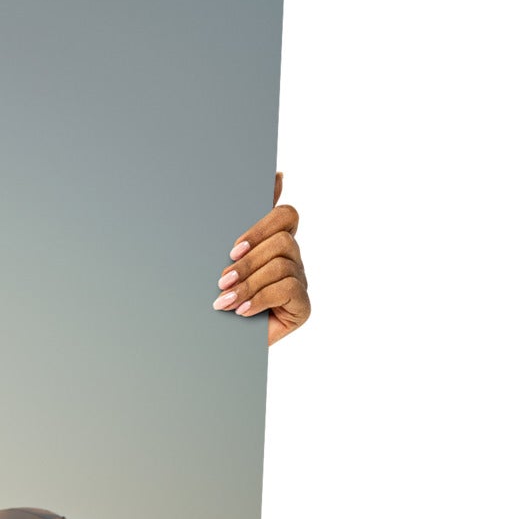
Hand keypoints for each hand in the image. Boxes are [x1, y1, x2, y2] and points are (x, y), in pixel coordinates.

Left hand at [215, 172, 309, 344]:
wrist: (216, 343)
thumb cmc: (218, 296)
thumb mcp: (222, 259)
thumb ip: (240, 224)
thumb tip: (275, 175)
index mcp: (274, 242)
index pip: (285, 216)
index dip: (262, 226)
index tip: (233, 249)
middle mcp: (292, 259)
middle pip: (283, 240)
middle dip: (248, 262)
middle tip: (222, 280)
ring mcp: (300, 282)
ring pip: (282, 265)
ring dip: (249, 283)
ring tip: (225, 301)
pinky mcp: (303, 306)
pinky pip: (289, 289)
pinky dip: (260, 300)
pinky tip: (242, 311)